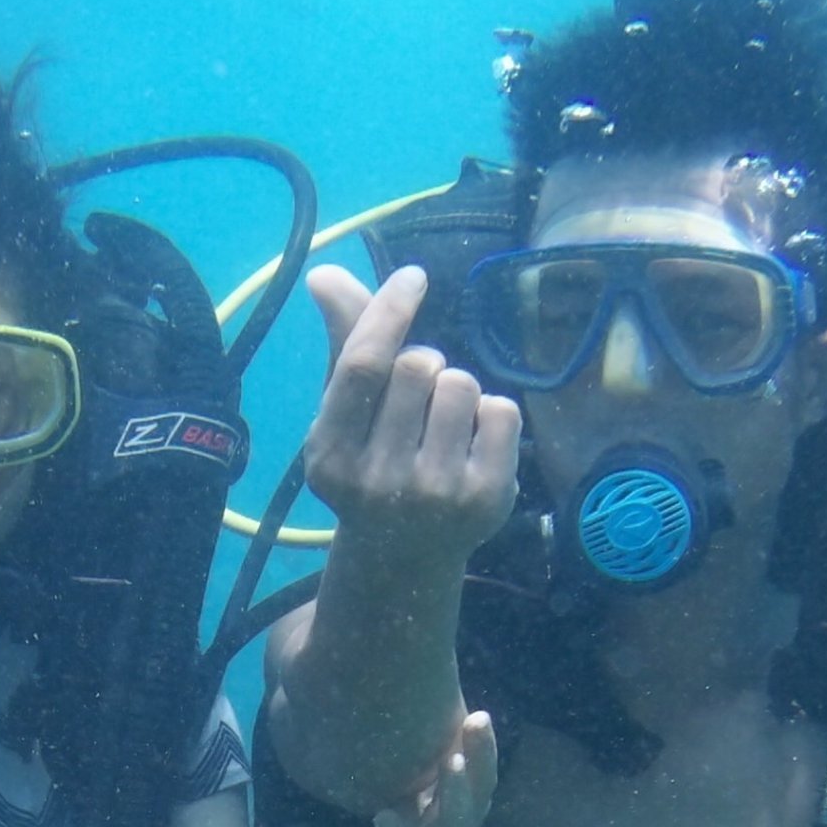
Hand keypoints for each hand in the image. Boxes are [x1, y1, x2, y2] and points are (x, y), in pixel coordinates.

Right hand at [299, 264, 519, 563]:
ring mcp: (434, 493)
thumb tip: (325, 273)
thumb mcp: (346, 412)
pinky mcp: (485, 498)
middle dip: (424, 365)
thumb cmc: (372, 461)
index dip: (389, 312)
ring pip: (462, 383)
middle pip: (418, 365)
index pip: (364, 366)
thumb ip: (344, 342)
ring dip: (458, 390)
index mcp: (330, 457)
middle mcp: (377, 481)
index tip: (413, 278)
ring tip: (442, 428)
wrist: (404, 553)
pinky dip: (492, 415)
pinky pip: (501, 409)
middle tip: (416, 405)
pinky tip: (471, 447)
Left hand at [350, 712, 498, 826]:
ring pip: (450, 826)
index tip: (480, 714)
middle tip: (478, 720)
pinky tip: (382, 818)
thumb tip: (407, 737)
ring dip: (454, 793)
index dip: (483, 748)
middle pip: (476, 794)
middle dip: (479, 757)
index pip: (479, 779)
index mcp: (455, 819)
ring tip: (451, 761)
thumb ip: (417, 786)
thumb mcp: (413, 817)